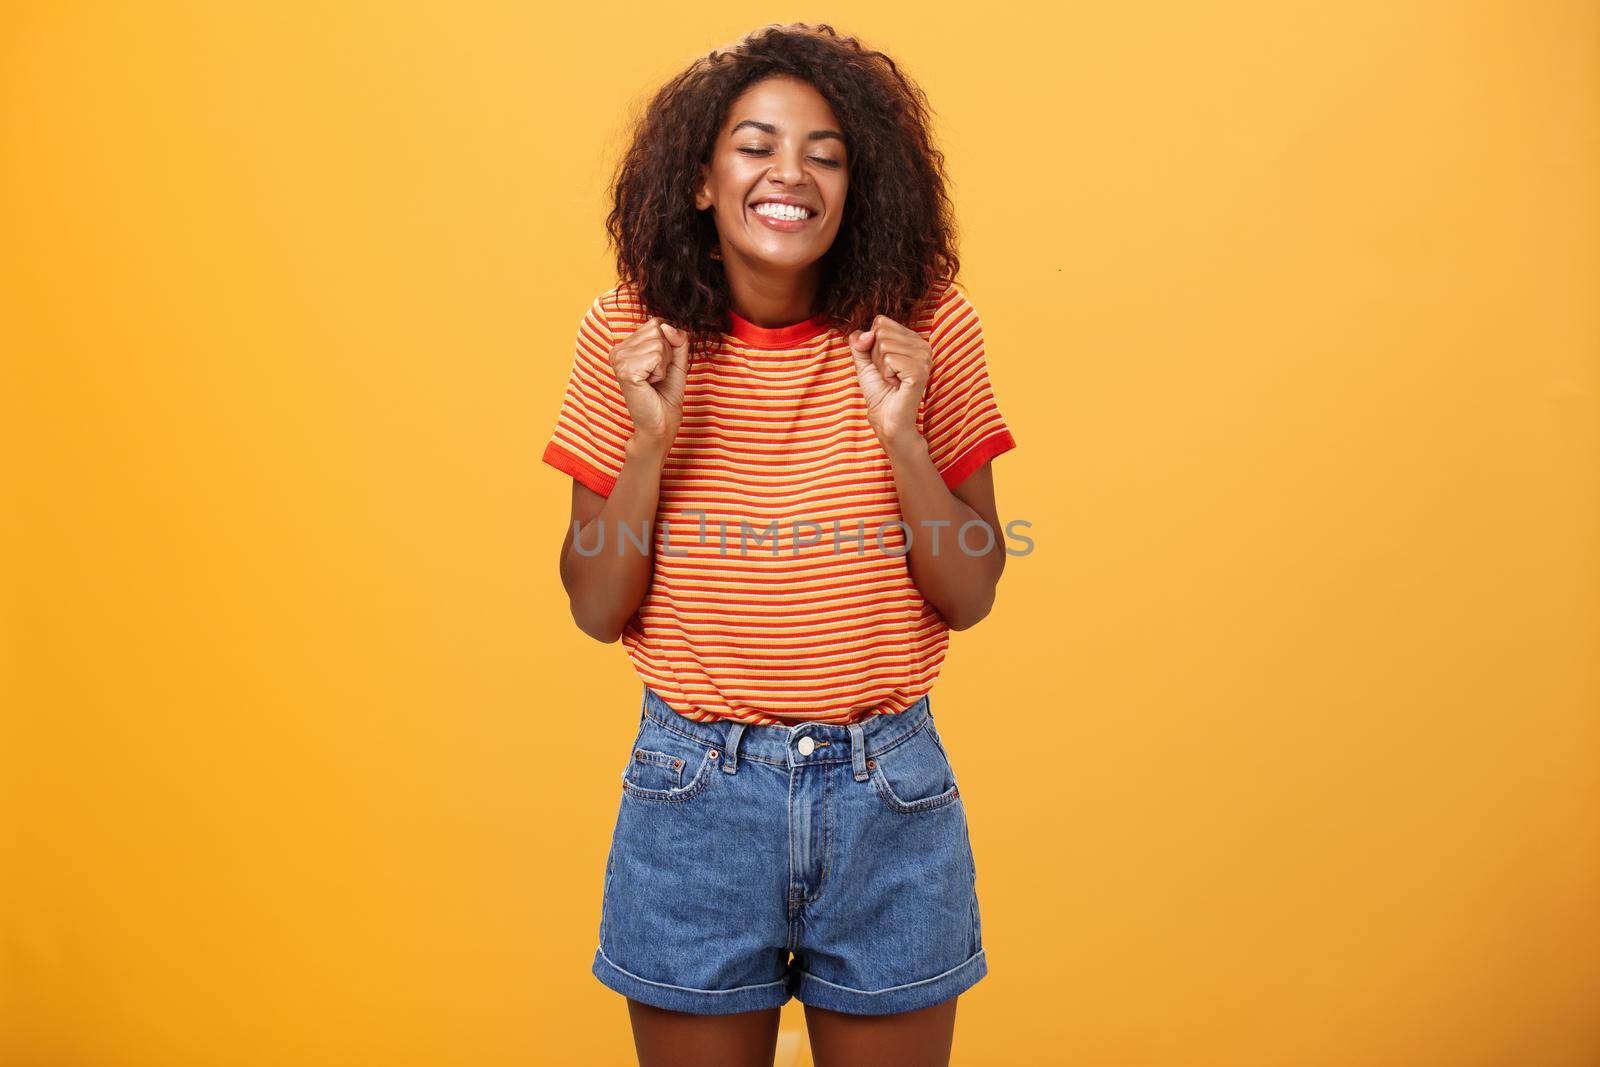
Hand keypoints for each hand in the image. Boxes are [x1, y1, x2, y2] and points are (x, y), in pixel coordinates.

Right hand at [610, 316, 688, 452]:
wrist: (662, 422)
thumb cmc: (666, 394)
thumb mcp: (677, 360)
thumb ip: (677, 338)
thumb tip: (667, 326)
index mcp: (625, 346)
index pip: (656, 323)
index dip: (668, 344)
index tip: (660, 366)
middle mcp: (617, 350)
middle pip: (657, 330)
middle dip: (667, 354)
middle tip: (657, 375)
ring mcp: (619, 359)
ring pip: (658, 342)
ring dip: (664, 364)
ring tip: (653, 380)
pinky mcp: (626, 370)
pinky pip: (656, 355)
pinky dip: (661, 371)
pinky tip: (650, 384)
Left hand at [847, 314, 931, 448]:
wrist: (886, 418)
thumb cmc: (879, 391)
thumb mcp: (863, 361)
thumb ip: (859, 341)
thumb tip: (868, 333)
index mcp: (913, 339)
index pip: (881, 322)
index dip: (872, 344)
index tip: (883, 364)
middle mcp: (923, 345)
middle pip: (881, 331)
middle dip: (875, 355)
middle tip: (887, 374)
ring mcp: (924, 357)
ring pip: (884, 344)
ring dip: (881, 367)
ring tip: (892, 380)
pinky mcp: (920, 370)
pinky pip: (889, 359)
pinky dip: (885, 374)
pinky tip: (895, 384)